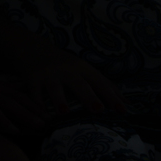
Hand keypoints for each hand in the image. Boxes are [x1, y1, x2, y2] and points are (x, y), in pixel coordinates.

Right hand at [0, 41, 127, 116]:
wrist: (32, 48)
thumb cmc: (63, 64)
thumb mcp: (83, 70)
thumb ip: (103, 85)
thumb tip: (127, 103)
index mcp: (82, 68)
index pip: (100, 83)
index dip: (111, 96)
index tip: (122, 110)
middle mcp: (67, 69)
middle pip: (79, 84)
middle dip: (88, 96)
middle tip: (97, 109)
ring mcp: (49, 73)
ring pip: (55, 87)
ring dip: (59, 99)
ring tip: (64, 111)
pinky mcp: (33, 77)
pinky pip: (34, 91)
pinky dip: (36, 101)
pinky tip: (39, 111)